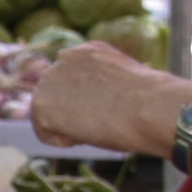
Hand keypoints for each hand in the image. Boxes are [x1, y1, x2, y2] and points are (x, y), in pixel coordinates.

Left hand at [32, 44, 191, 154]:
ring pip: (48, 115)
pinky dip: (65, 140)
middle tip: (103, 120)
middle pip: (56, 97)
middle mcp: (64, 60)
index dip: (87, 101)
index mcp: (87, 51)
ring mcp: (49, 81)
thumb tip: (96, 102)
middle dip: (73, 113)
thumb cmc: (149, 101)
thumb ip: (100, 84)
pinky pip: (45, 134)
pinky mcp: (41, 105)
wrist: (150, 106)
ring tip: (97, 124)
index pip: (71, 81)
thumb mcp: (123, 82)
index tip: (109, 108)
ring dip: (69, 127)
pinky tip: (87, 132)